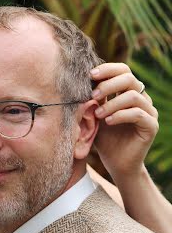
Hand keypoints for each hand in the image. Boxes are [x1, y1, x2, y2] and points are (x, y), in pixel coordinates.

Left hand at [90, 63, 157, 180]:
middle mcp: (142, 99)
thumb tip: (81, 80)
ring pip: (133, 96)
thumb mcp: (94, 115)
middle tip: (92, 96)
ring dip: (112, 103)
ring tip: (97, 115)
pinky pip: (138, 114)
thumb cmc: (104, 138)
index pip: (123, 70)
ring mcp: (149, 112)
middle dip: (108, 85)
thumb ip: (93, 99)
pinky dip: (120, 115)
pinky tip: (108, 122)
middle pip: (129, 78)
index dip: (108, 69)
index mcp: (129, 92)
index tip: (90, 75)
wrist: (115, 163)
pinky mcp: (151, 126)